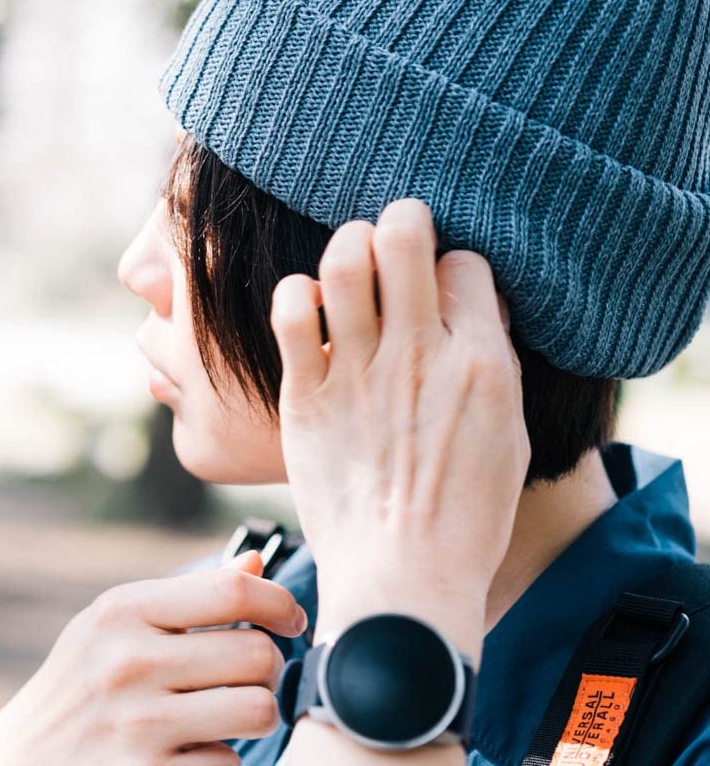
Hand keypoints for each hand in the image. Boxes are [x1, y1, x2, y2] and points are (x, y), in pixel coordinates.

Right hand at [0, 550, 305, 765]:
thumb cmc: (80, 685)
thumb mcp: (114, 625)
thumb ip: (186, 595)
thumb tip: (256, 564)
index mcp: (124, 611)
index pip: (234, 591)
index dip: (280, 603)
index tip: (290, 620)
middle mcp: (129, 664)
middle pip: (257, 654)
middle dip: (268, 668)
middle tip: (251, 676)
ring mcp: (137, 729)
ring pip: (257, 711)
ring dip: (255, 716)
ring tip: (230, 714)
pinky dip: (221, 762)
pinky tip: (192, 754)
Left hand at [269, 198, 530, 659]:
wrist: (401, 578)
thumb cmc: (462, 516)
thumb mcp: (506, 435)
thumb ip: (491, 362)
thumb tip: (474, 306)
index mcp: (477, 362)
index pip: (466, 265)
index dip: (454, 263)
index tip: (443, 283)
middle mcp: (417, 354)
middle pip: (405, 238)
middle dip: (402, 218)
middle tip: (396, 231)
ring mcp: (358, 372)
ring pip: (344, 263)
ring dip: (347, 244)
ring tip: (350, 257)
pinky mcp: (308, 395)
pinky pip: (290, 313)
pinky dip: (295, 295)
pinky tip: (308, 307)